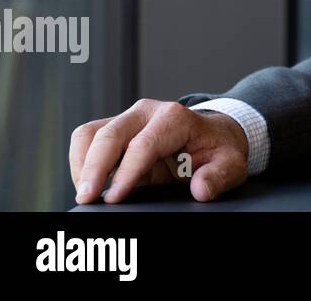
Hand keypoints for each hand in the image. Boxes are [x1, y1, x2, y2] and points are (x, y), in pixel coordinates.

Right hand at [69, 99, 249, 203]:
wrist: (211, 138)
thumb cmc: (217, 151)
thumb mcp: (229, 165)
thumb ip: (218, 177)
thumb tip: (201, 189)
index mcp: (175, 118)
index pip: (144, 144)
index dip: (127, 172)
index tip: (114, 199)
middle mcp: (147, 112)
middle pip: (110, 134)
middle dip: (94, 167)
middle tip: (86, 199)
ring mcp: (127, 118)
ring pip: (89, 134)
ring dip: (82, 164)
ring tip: (86, 194)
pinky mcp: (113, 129)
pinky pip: (86, 140)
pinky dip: (80, 162)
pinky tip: (89, 185)